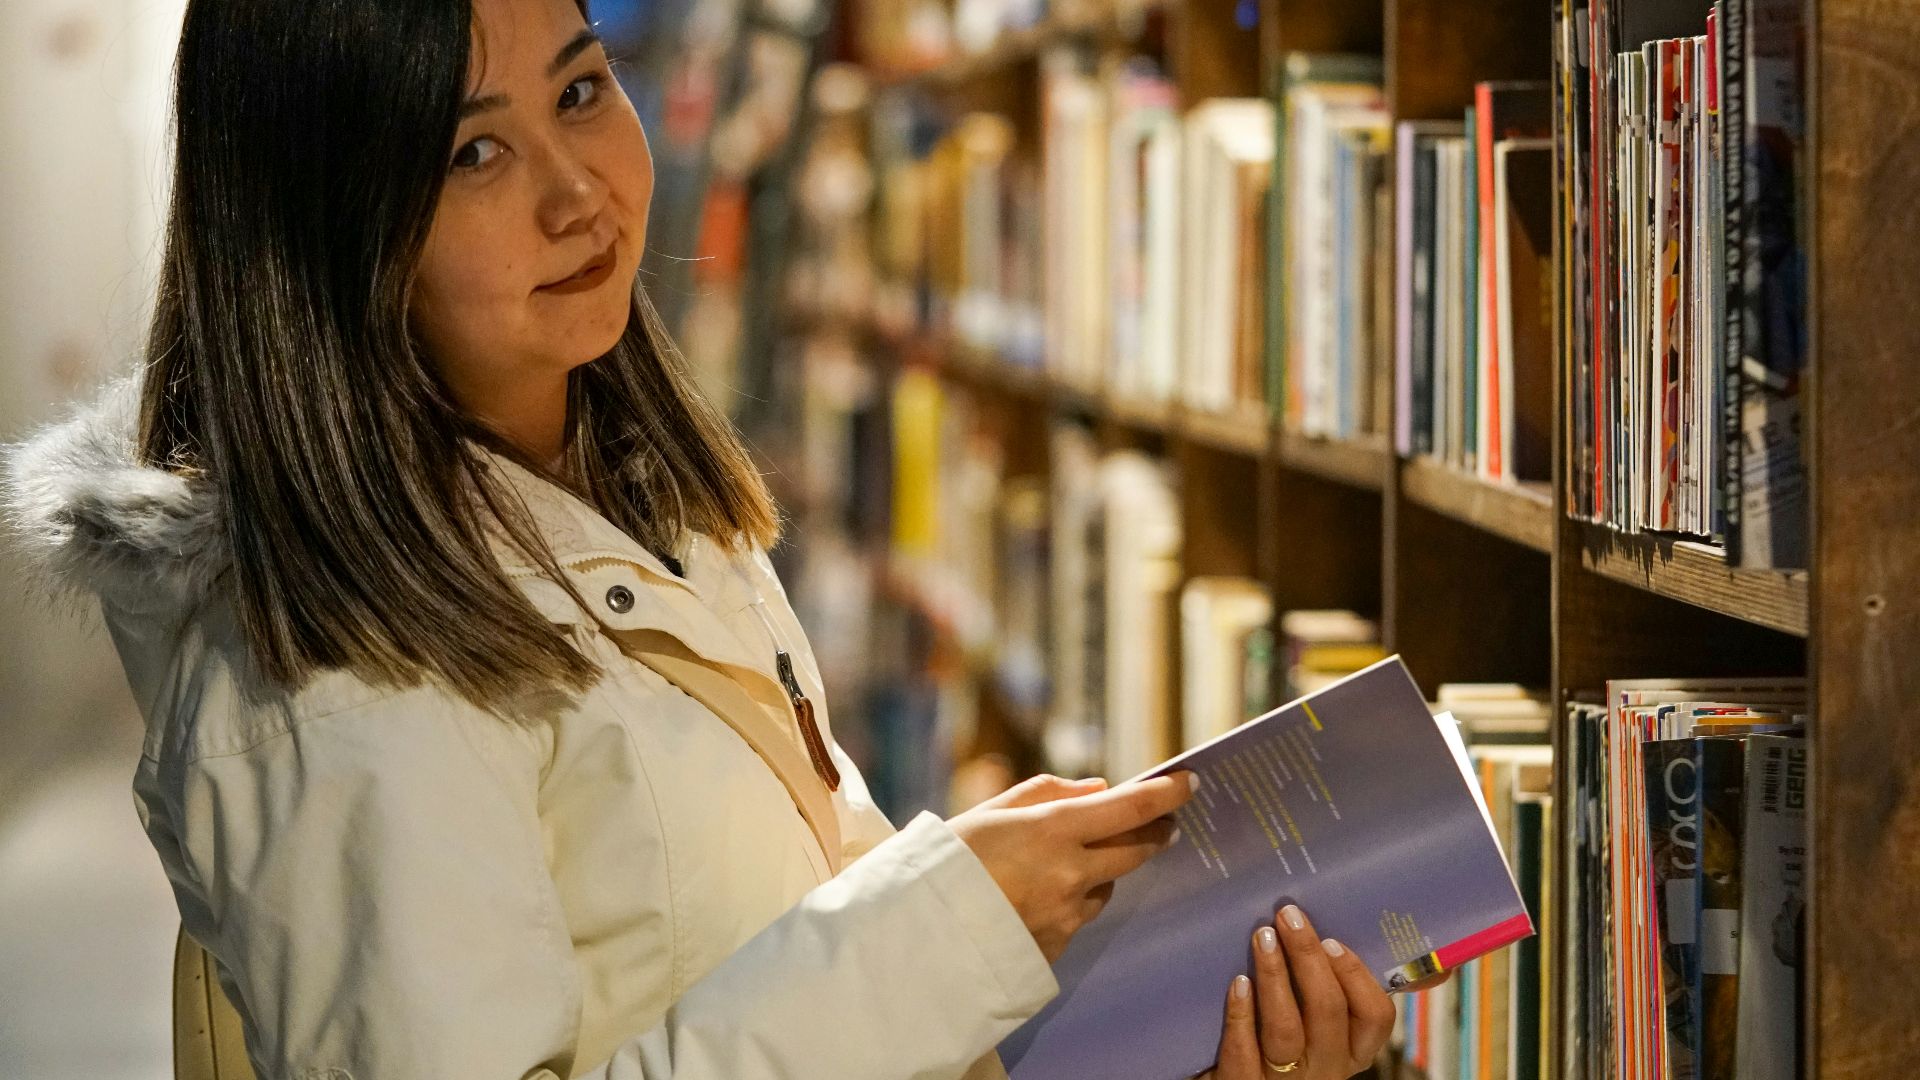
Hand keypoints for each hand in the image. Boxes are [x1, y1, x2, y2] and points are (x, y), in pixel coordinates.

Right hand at [949, 772, 1194, 962]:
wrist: (918, 934)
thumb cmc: (947, 861)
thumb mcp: (991, 811)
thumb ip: (1049, 793)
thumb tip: (1100, 789)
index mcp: (1053, 830)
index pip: (1130, 807)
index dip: (1166, 794)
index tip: (1190, 783)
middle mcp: (1070, 873)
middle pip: (1136, 850)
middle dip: (1154, 833)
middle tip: (1164, 823)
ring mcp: (1068, 914)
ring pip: (1106, 886)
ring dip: (1104, 870)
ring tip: (1070, 862)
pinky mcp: (1059, 947)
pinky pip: (1080, 917)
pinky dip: (1073, 901)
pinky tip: (1040, 897)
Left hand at [1197, 905, 1397, 1079]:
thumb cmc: (1286, 1040)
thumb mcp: (1318, 1025)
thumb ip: (1331, 988)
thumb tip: (1332, 932)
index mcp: (1352, 1051)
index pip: (1376, 1016)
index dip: (1356, 975)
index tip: (1331, 940)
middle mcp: (1326, 1068)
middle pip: (1328, 1011)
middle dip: (1308, 957)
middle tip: (1288, 917)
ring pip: (1286, 1030)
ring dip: (1274, 977)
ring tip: (1262, 938)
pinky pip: (1244, 1052)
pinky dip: (1241, 1015)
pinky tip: (1237, 983)